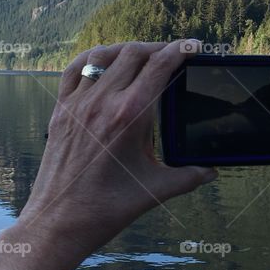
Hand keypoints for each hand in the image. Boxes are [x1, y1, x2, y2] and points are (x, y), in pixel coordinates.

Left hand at [0, 40, 216, 269]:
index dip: (180, 51)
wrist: (58, 223)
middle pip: (133, 54)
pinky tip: (103, 61)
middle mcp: (102, 103)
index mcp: (129, 117)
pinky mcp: (60, 112)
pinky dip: (92, 59)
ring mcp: (77, 104)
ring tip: (142, 55)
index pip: (159, 67)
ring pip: (103, 57)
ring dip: (126, 50)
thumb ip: (188, 177)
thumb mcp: (154, 191)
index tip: (194, 46)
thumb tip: (210, 172)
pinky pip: (74, 71)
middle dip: (158, 49)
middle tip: (174, 54)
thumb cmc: (106, 209)